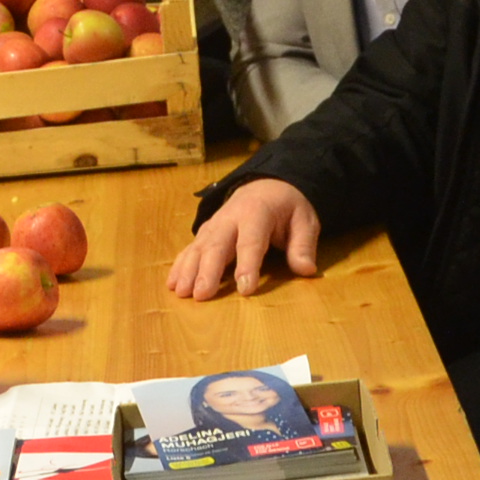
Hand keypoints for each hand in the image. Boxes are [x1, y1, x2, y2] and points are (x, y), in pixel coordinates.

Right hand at [167, 179, 320, 299]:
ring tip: (181, 292)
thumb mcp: (304, 220)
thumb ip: (303, 245)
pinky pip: (190, 248)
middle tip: (201, 295)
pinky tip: (172, 283)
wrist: (267, 185)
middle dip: (207, 270)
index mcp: (257, 213)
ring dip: (188, 270)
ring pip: (198, 247)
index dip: (247, 265)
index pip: (251, 241)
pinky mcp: (206, 232)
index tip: (245, 289)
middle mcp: (230, 218)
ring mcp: (215, 225)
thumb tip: (306, 269)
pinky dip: (180, 265)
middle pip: (216, 245)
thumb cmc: (287, 207)